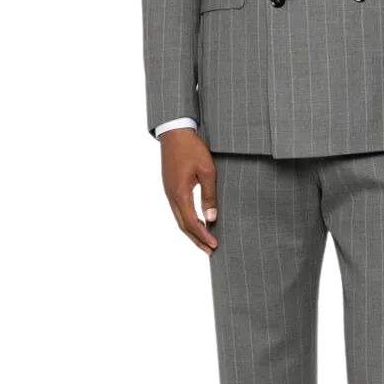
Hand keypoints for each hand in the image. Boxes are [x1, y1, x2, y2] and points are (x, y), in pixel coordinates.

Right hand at [159, 128, 217, 254]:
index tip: (214, 245)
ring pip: (179, 219)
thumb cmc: (192, 149)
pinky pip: (178, 210)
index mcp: (180, 194)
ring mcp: (169, 192)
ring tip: (204, 242)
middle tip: (210, 251)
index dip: (203, 236)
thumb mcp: (207, 171)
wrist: (174, 133)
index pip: (191, 222)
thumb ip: (209, 196)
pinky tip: (196, 223)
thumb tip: (211, 218)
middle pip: (183, 225)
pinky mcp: (170, 187)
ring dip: (191, 232)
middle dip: (197, 240)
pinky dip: (187, 221)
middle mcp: (172, 196)